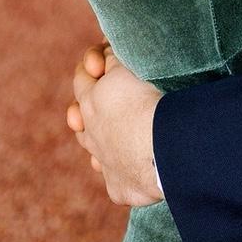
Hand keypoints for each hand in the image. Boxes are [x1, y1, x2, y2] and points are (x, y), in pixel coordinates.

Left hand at [66, 43, 163, 206]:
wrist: (162, 147)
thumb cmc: (146, 101)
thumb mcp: (127, 69)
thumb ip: (113, 60)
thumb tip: (106, 54)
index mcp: (90, 101)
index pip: (81, 77)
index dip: (91, 64)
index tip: (103, 61)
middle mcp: (90, 133)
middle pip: (79, 114)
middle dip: (88, 102)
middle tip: (105, 92)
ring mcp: (103, 162)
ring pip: (92, 148)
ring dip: (100, 137)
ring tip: (117, 130)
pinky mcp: (118, 187)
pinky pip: (115, 177)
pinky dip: (123, 168)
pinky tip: (137, 163)